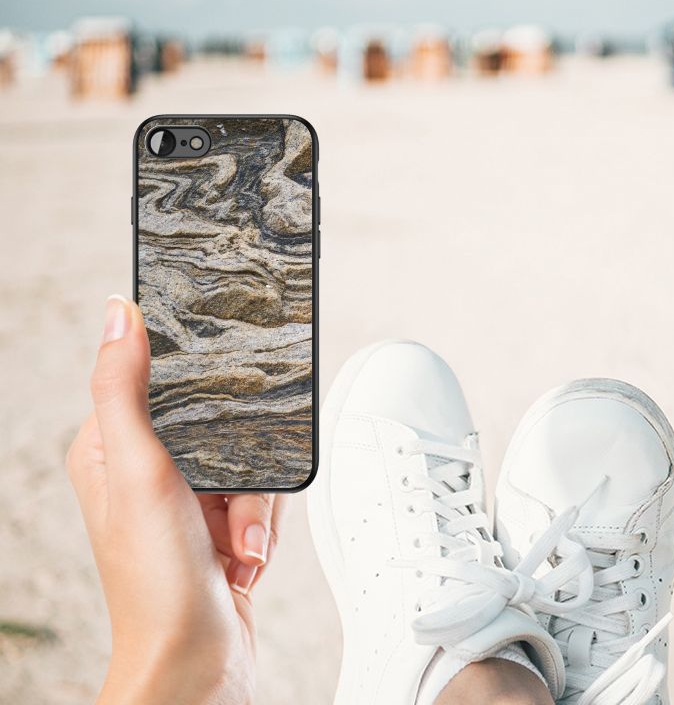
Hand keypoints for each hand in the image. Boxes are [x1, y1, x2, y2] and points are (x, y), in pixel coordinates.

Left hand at [66, 295, 285, 703]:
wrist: (196, 663)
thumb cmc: (156, 582)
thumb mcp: (139, 471)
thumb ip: (124, 389)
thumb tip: (118, 312)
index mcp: (110, 449)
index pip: (158, 383)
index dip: (198, 387)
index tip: (224, 396)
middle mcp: (146, 472)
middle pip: (219, 423)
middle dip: (242, 468)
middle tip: (230, 506)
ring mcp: (185, 502)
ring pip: (249, 461)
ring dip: (255, 507)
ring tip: (238, 544)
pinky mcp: (218, 527)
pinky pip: (261, 499)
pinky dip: (262, 528)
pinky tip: (244, 557)